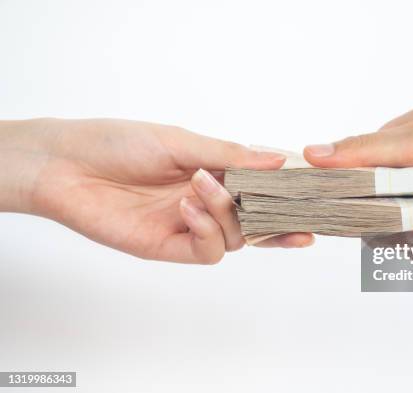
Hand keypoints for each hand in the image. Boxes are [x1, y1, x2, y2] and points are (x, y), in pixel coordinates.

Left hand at [0, 118, 312, 263]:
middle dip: (278, 217)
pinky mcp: (171, 246)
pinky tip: (189, 209)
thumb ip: (230, 156)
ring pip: (237, 237)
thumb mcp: (181, 141)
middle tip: (292, 208)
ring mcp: (191, 226)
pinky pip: (208, 250)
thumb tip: (278, 159)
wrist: (67, 165)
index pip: (262, 189)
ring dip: (228, 212)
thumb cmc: (119, 143)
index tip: (317, 198)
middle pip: (257, 220)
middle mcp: (207, 202)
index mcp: (214, 173)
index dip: (289, 197)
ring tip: (202, 187)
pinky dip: (207, 230)